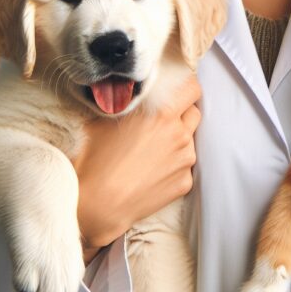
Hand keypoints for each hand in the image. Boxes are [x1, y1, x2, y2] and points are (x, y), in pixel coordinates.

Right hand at [72, 74, 200, 260]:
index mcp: (163, 113)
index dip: (186, 87)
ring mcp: (185, 159)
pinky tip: (152, 172)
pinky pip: (184, 166)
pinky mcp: (184, 182)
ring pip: (189, 140)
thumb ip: (127, 105)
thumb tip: (129, 96)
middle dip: (182, 113)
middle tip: (162, 121)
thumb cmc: (96, 159)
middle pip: (194, 112)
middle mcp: (180, 134)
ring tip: (152, 151)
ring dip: (177, 140)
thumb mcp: (104, 120)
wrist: (98, 204)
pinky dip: (173, 165)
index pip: (192, 88)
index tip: (178, 91)